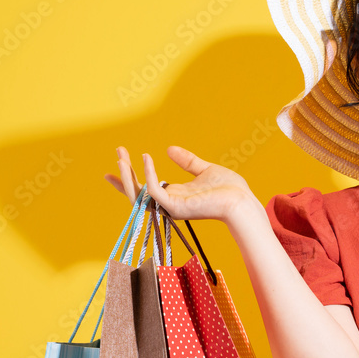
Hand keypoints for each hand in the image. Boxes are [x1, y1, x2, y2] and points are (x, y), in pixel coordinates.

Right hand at [105, 145, 255, 222]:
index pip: (145, 189)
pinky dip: (148, 173)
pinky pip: (154, 190)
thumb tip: (169, 149)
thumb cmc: (228, 189)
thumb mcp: (204, 170)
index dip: (129, 178)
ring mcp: (171, 207)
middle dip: (125, 173)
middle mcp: (169, 204)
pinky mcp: (175, 207)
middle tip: (118, 151)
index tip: (117, 163)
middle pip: (137, 192)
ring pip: (139, 194)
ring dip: (127, 176)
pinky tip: (146, 157)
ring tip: (121, 156)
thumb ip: (186, 161)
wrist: (241, 200)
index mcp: (175, 196)